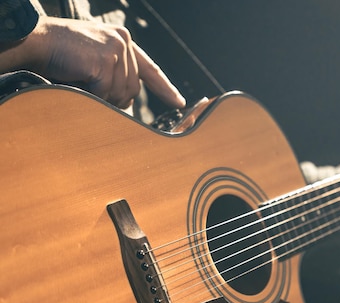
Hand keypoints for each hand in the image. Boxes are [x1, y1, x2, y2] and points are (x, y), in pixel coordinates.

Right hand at [0, 16, 184, 108]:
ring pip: (120, 93)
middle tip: (91, 90)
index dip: (164, 88)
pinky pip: (104, 92)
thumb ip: (114, 74)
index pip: (149, 69)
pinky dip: (91, 93)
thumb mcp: (95, 60)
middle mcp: (124, 41)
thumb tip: (128, 103)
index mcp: (123, 40)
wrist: (38, 41)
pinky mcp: (106, 59)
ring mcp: (116, 49)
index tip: (179, 102)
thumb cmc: (62, 54)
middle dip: (114, 98)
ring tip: (82, 81)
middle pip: (132, 88)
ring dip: (100, 96)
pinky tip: (79, 80)